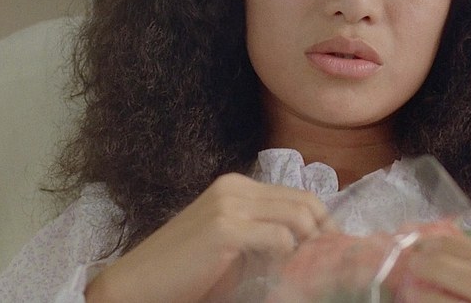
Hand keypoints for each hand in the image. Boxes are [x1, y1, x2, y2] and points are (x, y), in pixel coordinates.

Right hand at [85, 173, 334, 302]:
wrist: (136, 285)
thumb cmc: (185, 272)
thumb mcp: (232, 246)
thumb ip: (265, 237)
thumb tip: (309, 248)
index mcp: (237, 186)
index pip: (299, 195)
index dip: (324, 222)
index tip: (334, 250)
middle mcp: (234, 187)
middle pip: (305, 203)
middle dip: (327, 234)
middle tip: (332, 263)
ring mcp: (229, 205)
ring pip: (297, 219)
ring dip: (309, 249)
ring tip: (308, 274)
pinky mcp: (224, 228)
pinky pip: (279, 239)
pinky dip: (288, 259)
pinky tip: (280, 276)